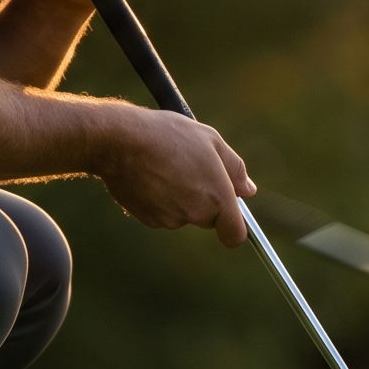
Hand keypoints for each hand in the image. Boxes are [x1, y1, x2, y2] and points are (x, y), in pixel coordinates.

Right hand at [95, 109, 255, 247]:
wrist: (120, 140)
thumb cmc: (168, 135)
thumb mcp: (210, 140)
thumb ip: (234, 169)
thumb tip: (248, 190)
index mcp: (217, 197)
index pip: (235, 234)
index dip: (235, 225)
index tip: (230, 211)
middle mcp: (195, 214)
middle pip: (208, 219)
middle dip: (204, 200)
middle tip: (191, 169)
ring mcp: (169, 219)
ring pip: (183, 214)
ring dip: (179, 197)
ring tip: (166, 166)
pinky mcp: (148, 219)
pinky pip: (161, 213)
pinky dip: (159, 199)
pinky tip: (150, 174)